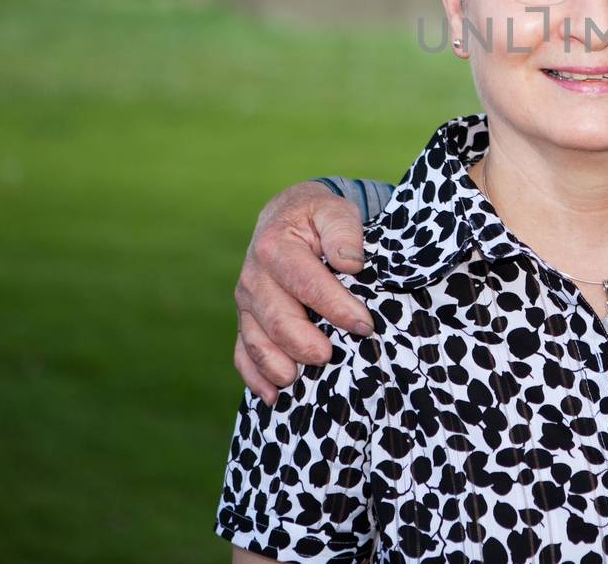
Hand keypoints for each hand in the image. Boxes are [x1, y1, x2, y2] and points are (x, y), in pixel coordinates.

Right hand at [232, 181, 370, 402]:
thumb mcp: (334, 210)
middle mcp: (253, 277)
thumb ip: (343, 230)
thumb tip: (351, 263)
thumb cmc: (317, 217)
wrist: (286, 217)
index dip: (337, 308)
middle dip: (307, 344)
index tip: (365, 326)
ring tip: (303, 381)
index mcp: (274, 247)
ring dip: (280, 366)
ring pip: (258, 343)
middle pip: (279, 321)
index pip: (307, 285)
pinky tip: (273, 396)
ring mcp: (246, 303)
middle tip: (333, 357)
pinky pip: (242, 354)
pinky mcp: (245, 321)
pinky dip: (255, 378)